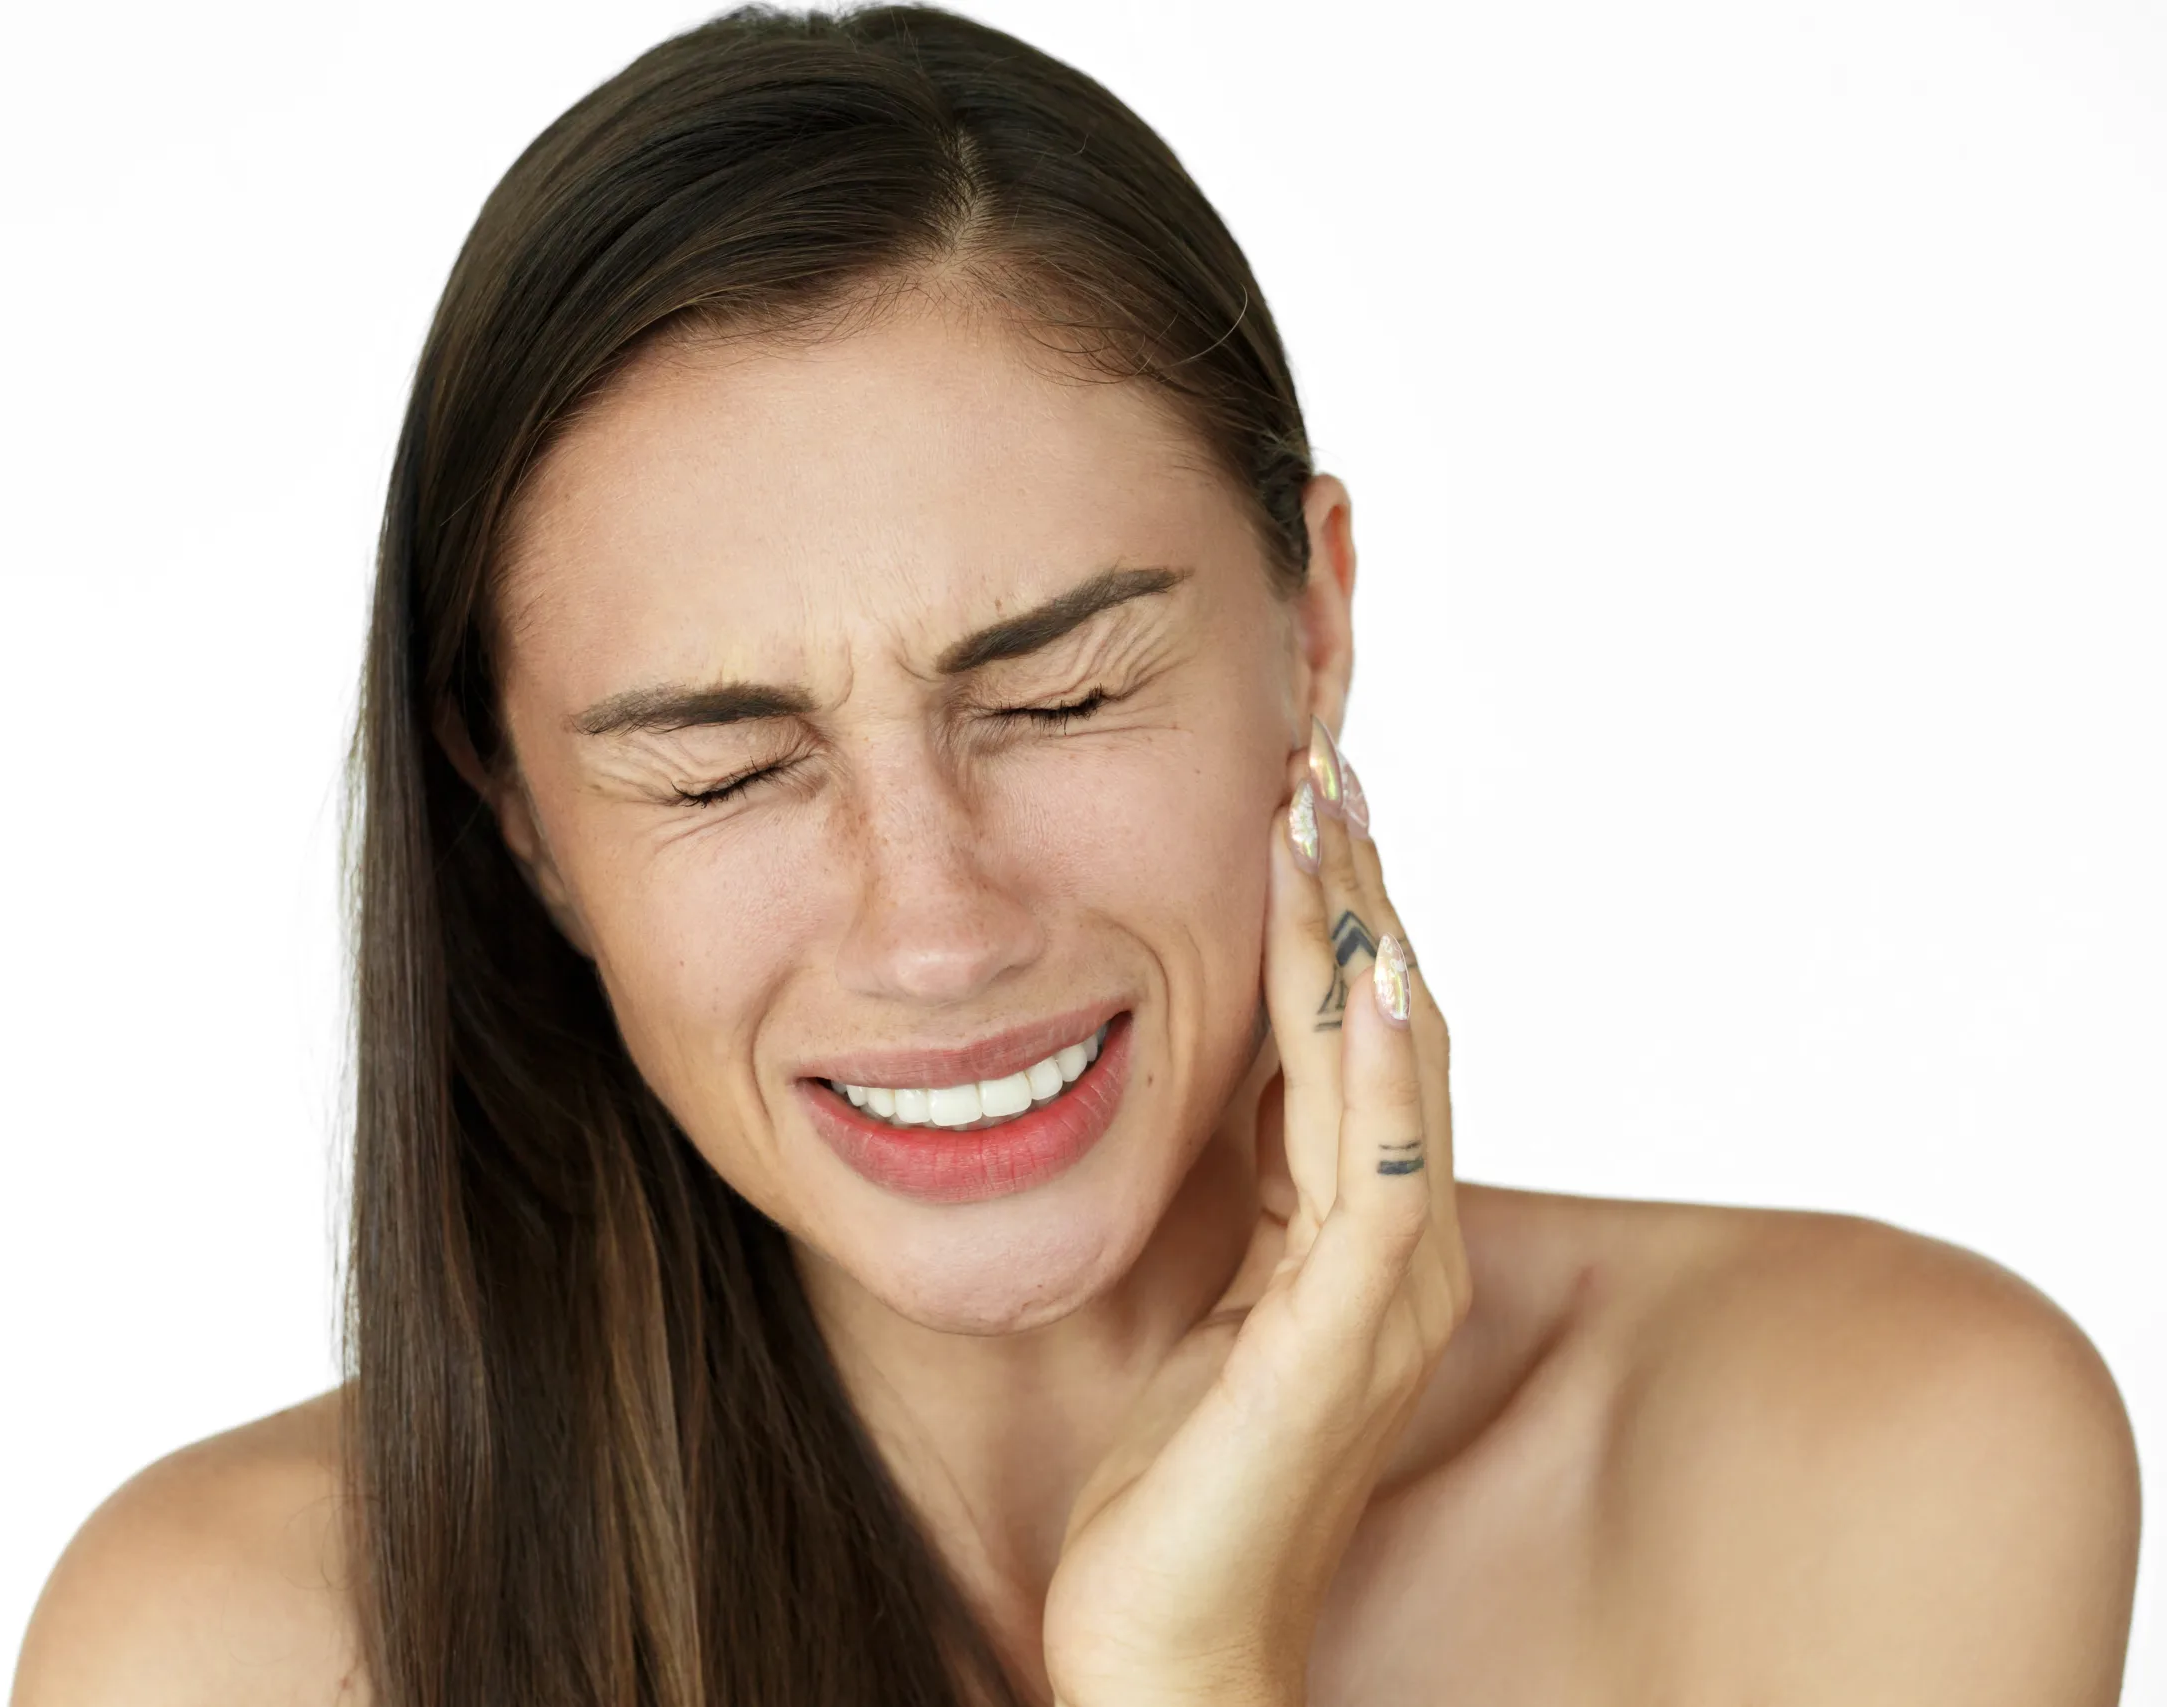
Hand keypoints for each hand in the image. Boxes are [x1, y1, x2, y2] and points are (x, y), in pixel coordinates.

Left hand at [1042, 720, 1470, 1706]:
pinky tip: (1366, 971)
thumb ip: (1230, 1191)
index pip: (1363, 1037)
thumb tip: (1208, 1074)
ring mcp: (1384, 1292)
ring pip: (1393, 1070)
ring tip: (1327, 808)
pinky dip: (1380, 1063)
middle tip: (1321, 751)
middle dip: (1356, 887)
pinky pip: (1377, 1172)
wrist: (1169, 1642)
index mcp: (1355, 1232)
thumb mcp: (1198, 1293)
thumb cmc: (1172, 1484)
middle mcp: (1397, 1247)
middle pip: (1396, 1026)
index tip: (1298, 792)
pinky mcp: (1346, 1338)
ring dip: (1362, 932)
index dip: (1335, 913)